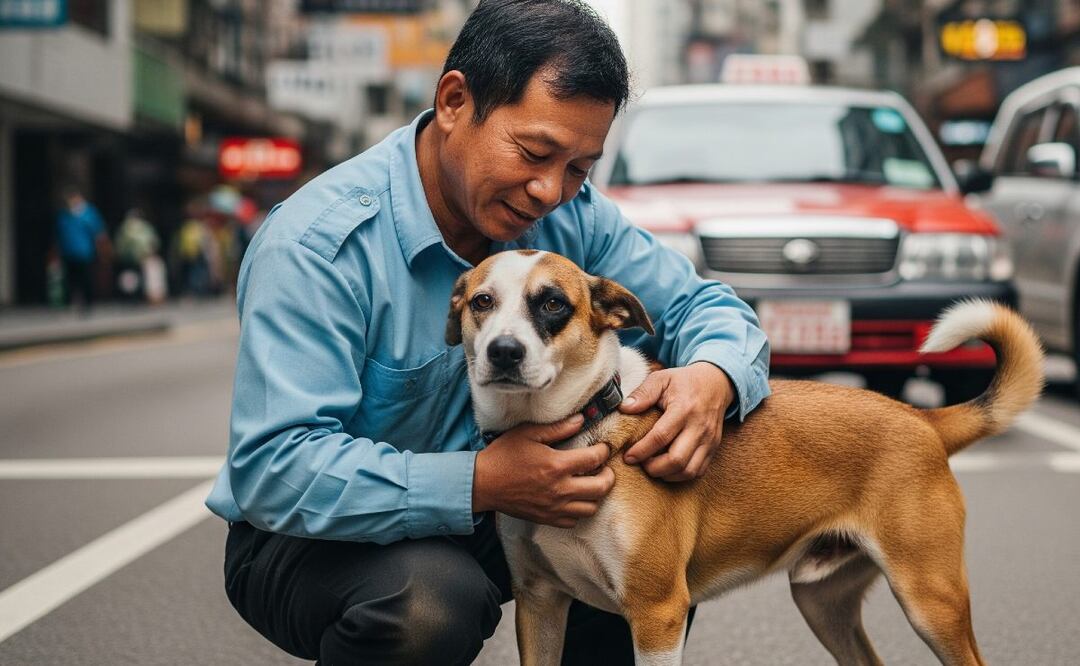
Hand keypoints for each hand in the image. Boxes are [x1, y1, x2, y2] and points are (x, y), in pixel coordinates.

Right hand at [472, 414, 615, 527]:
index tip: (602, 447)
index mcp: (557, 465)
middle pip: (601, 487)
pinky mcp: (547, 519)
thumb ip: (557, 428)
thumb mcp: (528, 434)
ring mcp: (554, 507)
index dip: (604, 451)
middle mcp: (560, 489)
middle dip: (608, 476)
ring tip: (590, 483)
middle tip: (604, 468)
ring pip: (591, 507)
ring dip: (596, 495)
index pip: (595, 459)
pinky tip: (573, 498)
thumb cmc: (504, 456)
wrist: (482, 484)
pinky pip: (574, 520)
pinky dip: (579, 510)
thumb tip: (581, 420)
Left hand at [619, 362, 733, 481]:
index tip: (628, 457)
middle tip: (640, 463)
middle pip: (676, 460)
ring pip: (688, 470)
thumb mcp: (662, 378)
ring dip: (667, 474)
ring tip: (652, 466)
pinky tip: (667, 468)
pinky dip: (681, 475)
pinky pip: (698, 471)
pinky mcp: (714, 448)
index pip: (661, 436)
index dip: (642, 450)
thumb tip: (624, 408)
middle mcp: (699, 427)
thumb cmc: (684, 381)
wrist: (716, 383)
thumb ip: (643, 393)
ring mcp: (709, 440)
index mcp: (684, 409)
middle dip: (654, 468)